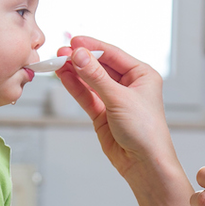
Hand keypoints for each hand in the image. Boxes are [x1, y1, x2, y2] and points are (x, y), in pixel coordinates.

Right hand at [53, 37, 173, 179]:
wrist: (145, 164)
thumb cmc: (146, 131)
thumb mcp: (120, 99)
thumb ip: (96, 77)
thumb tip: (79, 56)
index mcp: (142, 75)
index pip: (113, 54)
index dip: (93, 47)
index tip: (74, 42)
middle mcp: (129, 85)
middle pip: (100, 66)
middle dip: (81, 59)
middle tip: (62, 53)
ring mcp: (114, 99)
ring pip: (91, 81)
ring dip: (75, 72)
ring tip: (58, 63)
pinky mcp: (103, 114)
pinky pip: (86, 96)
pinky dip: (75, 87)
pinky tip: (64, 77)